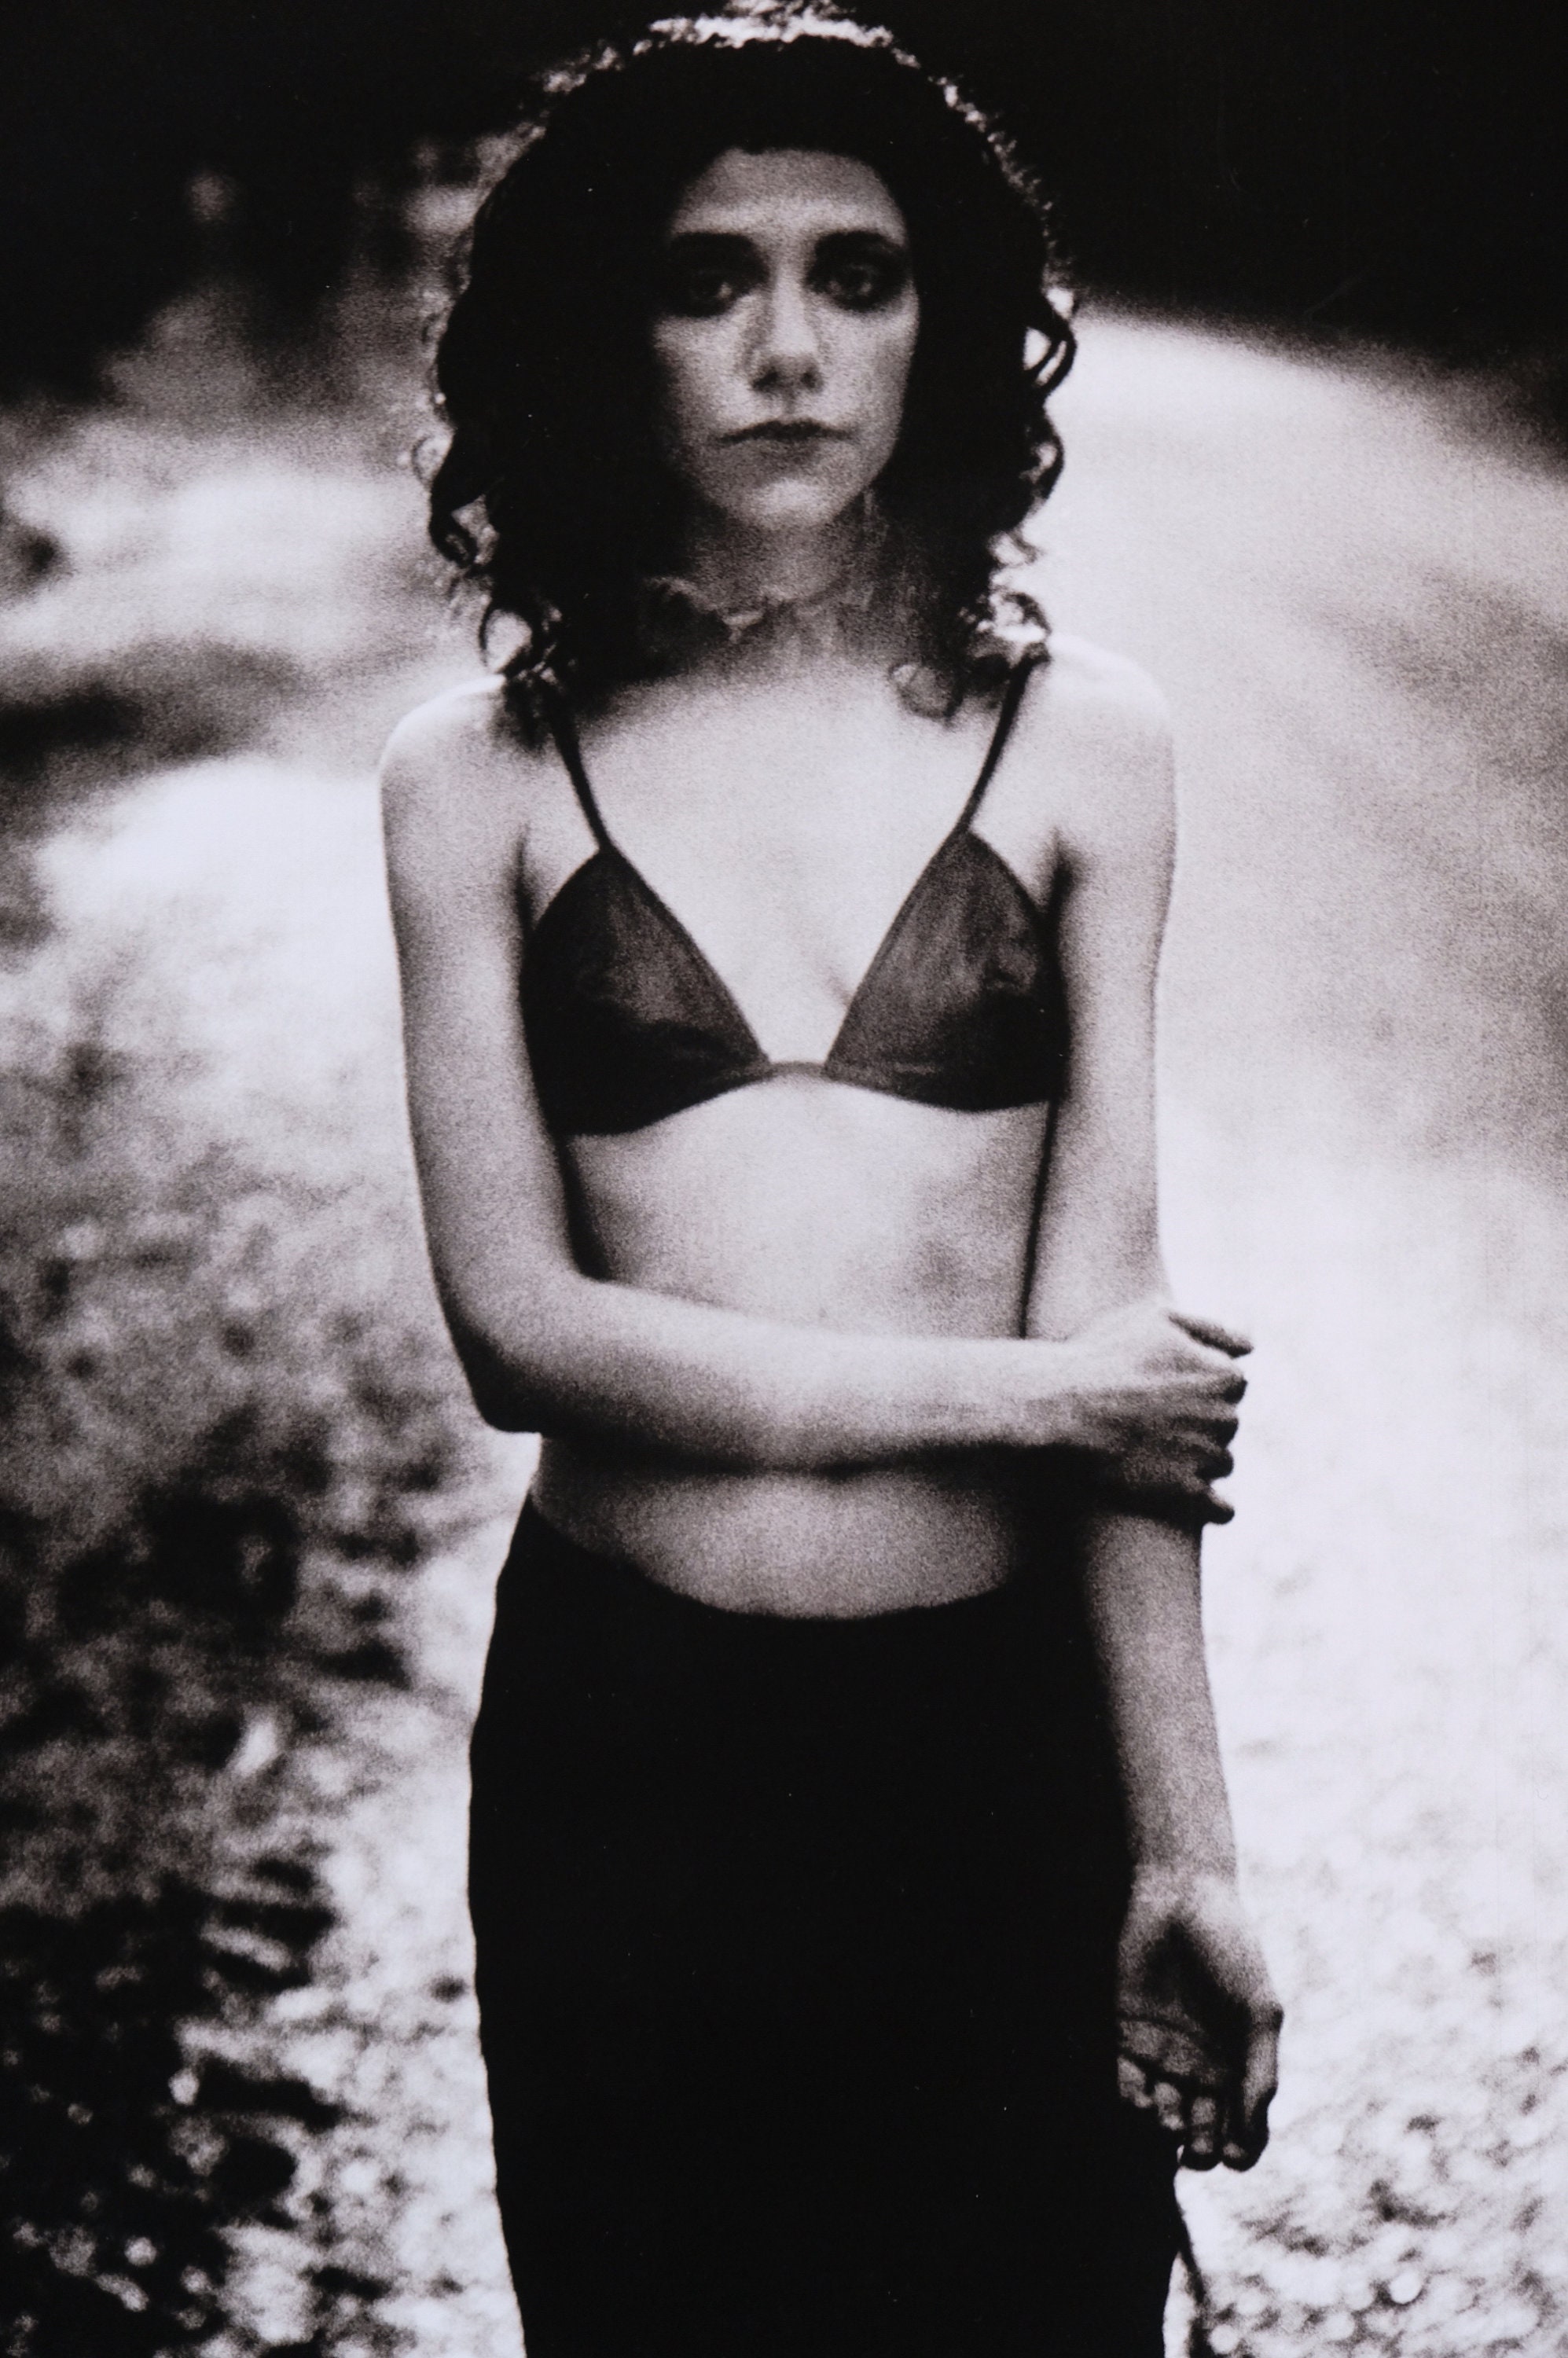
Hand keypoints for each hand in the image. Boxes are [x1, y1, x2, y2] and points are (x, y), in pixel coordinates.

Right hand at [1055, 1298, 1249, 1519]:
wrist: (1066, 1405)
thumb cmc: (1107, 1355)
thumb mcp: (1159, 1318)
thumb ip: (1212, 1328)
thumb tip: (1250, 1348)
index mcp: (1225, 1376)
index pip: (1230, 1383)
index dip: (1200, 1382)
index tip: (1170, 1385)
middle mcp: (1226, 1418)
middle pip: (1225, 1423)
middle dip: (1201, 1421)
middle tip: (1157, 1418)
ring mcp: (1206, 1457)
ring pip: (1221, 1462)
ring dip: (1201, 1459)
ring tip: (1159, 1452)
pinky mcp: (1184, 1492)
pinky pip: (1220, 1507)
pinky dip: (1217, 1507)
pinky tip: (1210, 1506)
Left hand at [1115, 1864, 1280, 2169]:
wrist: (1183, 1899)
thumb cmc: (1232, 1951)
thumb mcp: (1258, 2012)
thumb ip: (1259, 2071)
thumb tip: (1250, 2135)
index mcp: (1241, 2065)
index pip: (1243, 2129)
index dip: (1240, 2152)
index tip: (1231, 2156)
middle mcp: (1203, 2067)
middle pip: (1202, 2132)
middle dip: (1199, 2149)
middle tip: (1196, 2145)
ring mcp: (1165, 2054)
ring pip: (1163, 2115)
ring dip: (1166, 2129)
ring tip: (1171, 2121)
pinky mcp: (1127, 2036)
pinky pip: (1128, 2083)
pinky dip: (1133, 2101)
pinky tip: (1143, 2100)